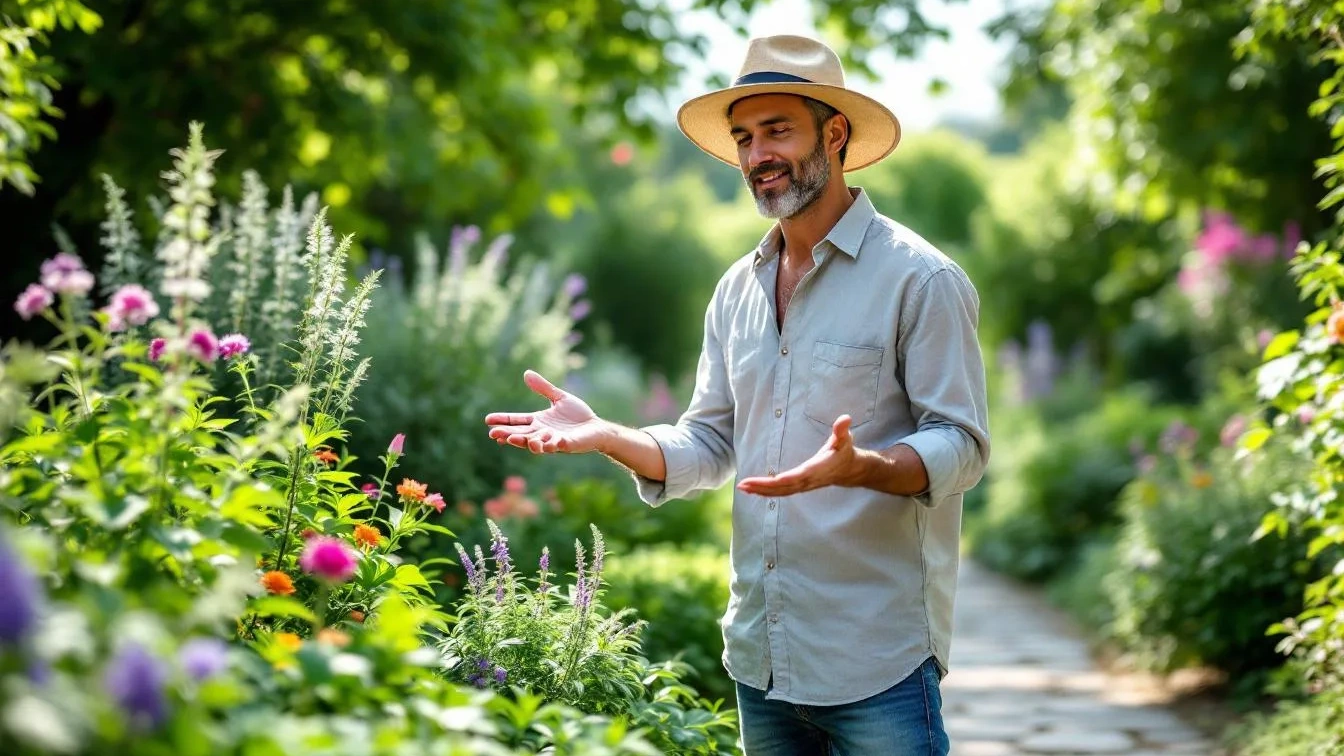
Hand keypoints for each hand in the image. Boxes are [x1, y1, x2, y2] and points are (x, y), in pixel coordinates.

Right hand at [485, 370, 608, 453]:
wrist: (597, 428)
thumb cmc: (578, 415)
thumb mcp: (559, 398)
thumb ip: (544, 388)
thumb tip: (526, 373)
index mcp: (539, 422)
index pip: (517, 421)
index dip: (503, 421)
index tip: (488, 420)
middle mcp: (542, 433)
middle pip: (521, 434)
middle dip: (507, 434)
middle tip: (493, 434)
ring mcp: (553, 441)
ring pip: (535, 443)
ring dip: (525, 442)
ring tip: (514, 438)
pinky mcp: (567, 445)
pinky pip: (556, 446)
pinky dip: (550, 444)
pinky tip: (546, 441)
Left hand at [736, 415, 859, 496]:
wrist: (849, 470)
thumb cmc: (844, 451)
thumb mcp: (845, 439)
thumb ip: (842, 430)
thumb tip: (845, 418)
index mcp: (818, 468)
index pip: (801, 475)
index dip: (789, 478)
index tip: (775, 479)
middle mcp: (808, 480)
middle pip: (784, 486)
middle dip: (764, 486)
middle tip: (744, 484)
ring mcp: (803, 485)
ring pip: (780, 491)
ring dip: (761, 491)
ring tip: (742, 487)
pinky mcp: (799, 487)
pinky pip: (781, 492)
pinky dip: (766, 492)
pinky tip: (752, 490)